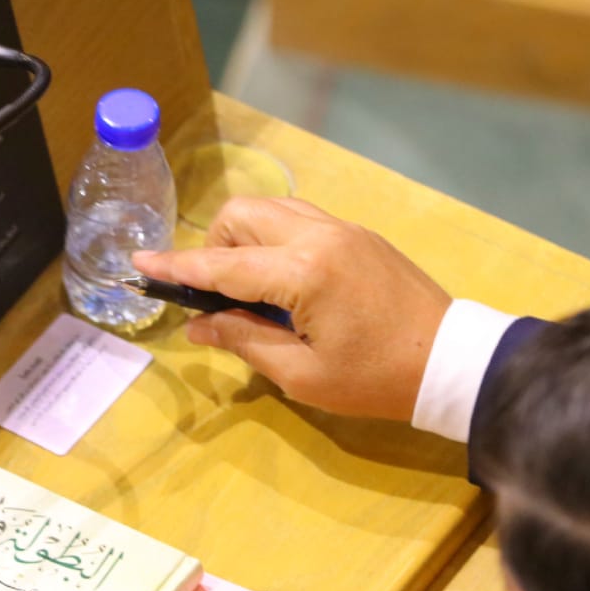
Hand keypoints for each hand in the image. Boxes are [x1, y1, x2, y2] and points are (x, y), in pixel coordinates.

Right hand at [133, 197, 451, 420]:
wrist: (450, 362)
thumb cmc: (377, 380)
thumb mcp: (303, 375)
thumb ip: (245, 342)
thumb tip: (197, 328)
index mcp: (304, 273)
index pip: (223, 264)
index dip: (177, 267)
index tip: (139, 264)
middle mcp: (321, 236)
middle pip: (242, 215)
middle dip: (215, 247)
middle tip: (219, 298)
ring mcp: (344, 229)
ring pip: (272, 210)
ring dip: (247, 239)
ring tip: (254, 292)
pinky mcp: (360, 236)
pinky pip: (302, 220)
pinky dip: (278, 240)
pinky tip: (288, 285)